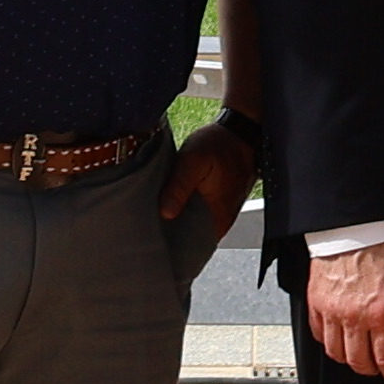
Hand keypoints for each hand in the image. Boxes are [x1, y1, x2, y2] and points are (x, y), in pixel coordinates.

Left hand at [157, 118, 259, 269]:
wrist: (240, 130)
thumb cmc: (220, 144)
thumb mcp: (194, 160)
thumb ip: (179, 187)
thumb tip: (165, 213)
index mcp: (217, 218)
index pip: (192, 249)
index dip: (172, 252)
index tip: (150, 250)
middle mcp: (220, 221)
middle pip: (190, 240)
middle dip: (169, 240)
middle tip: (142, 237)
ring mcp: (218, 212)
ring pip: (191, 228)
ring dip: (174, 226)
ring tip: (149, 224)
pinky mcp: (214, 203)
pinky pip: (195, 216)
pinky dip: (181, 215)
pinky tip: (165, 209)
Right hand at [307, 237, 383, 383]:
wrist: (354, 228)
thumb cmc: (383, 250)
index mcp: (381, 313)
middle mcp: (354, 317)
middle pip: (359, 361)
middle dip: (371, 370)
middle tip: (378, 367)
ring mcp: (331, 311)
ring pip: (336, 353)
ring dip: (349, 360)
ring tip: (359, 355)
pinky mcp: (316, 303)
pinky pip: (318, 335)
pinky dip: (329, 343)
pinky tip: (339, 339)